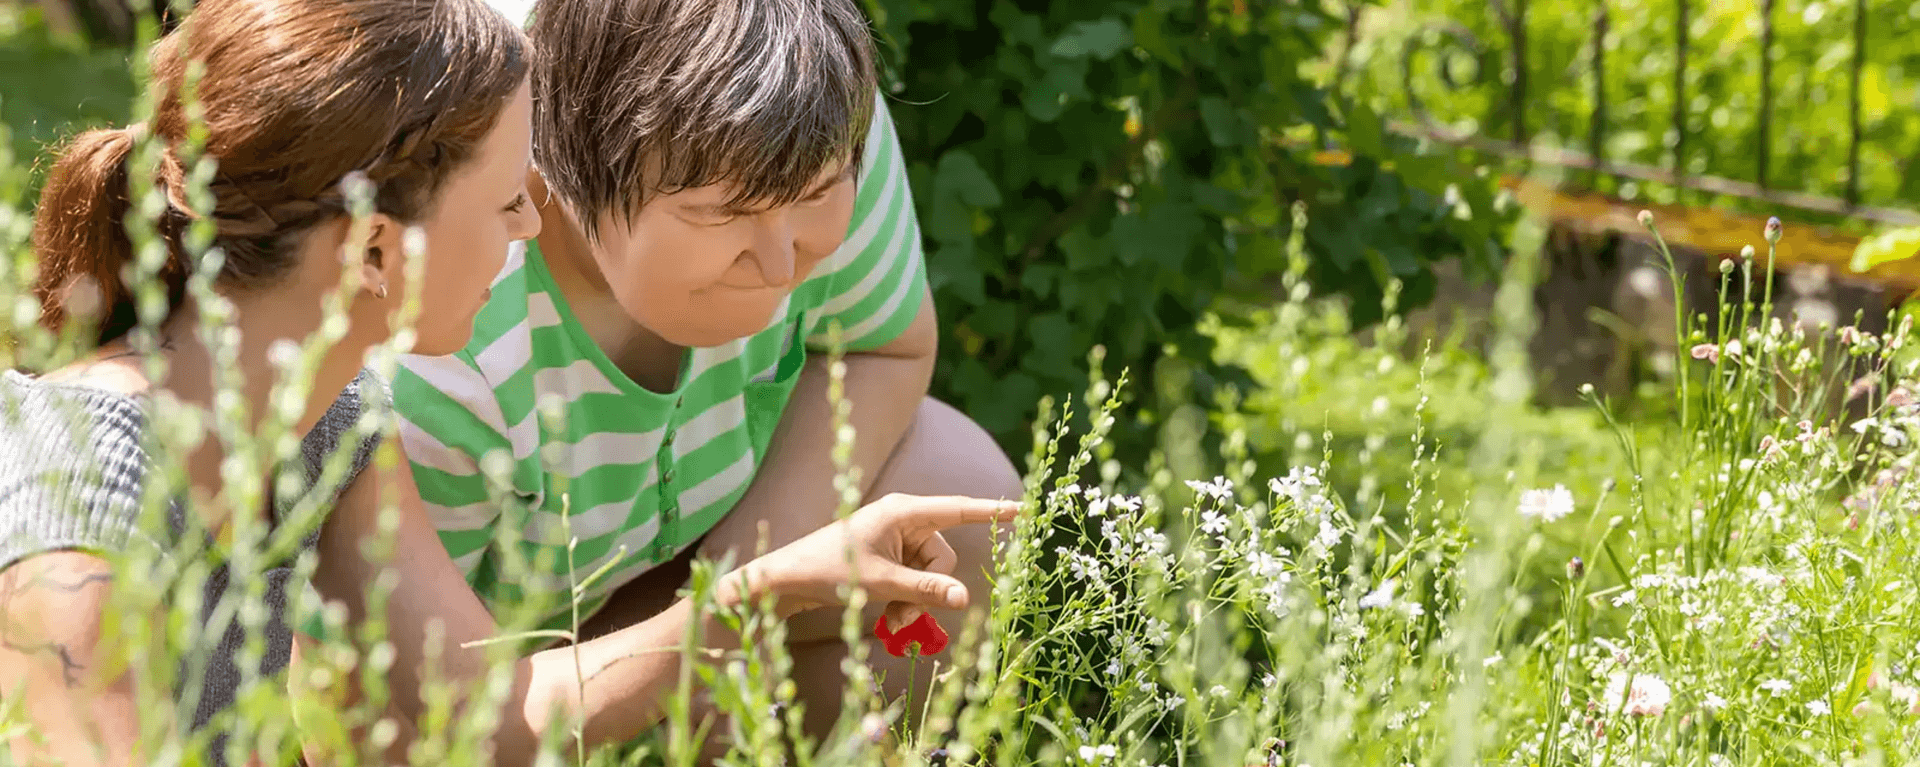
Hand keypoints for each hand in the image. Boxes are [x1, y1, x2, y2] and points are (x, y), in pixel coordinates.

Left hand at [726, 494, 1020, 625]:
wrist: (787, 579)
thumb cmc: (829, 571)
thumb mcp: (881, 585)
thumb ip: (925, 591)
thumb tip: (964, 599)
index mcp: (904, 512)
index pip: (958, 509)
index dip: (992, 511)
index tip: (1025, 509)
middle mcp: (904, 520)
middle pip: (942, 558)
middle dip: (929, 590)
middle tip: (902, 616)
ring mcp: (897, 538)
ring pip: (930, 574)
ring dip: (915, 600)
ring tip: (890, 619)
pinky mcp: (890, 555)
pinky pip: (915, 578)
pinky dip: (906, 598)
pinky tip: (888, 613)